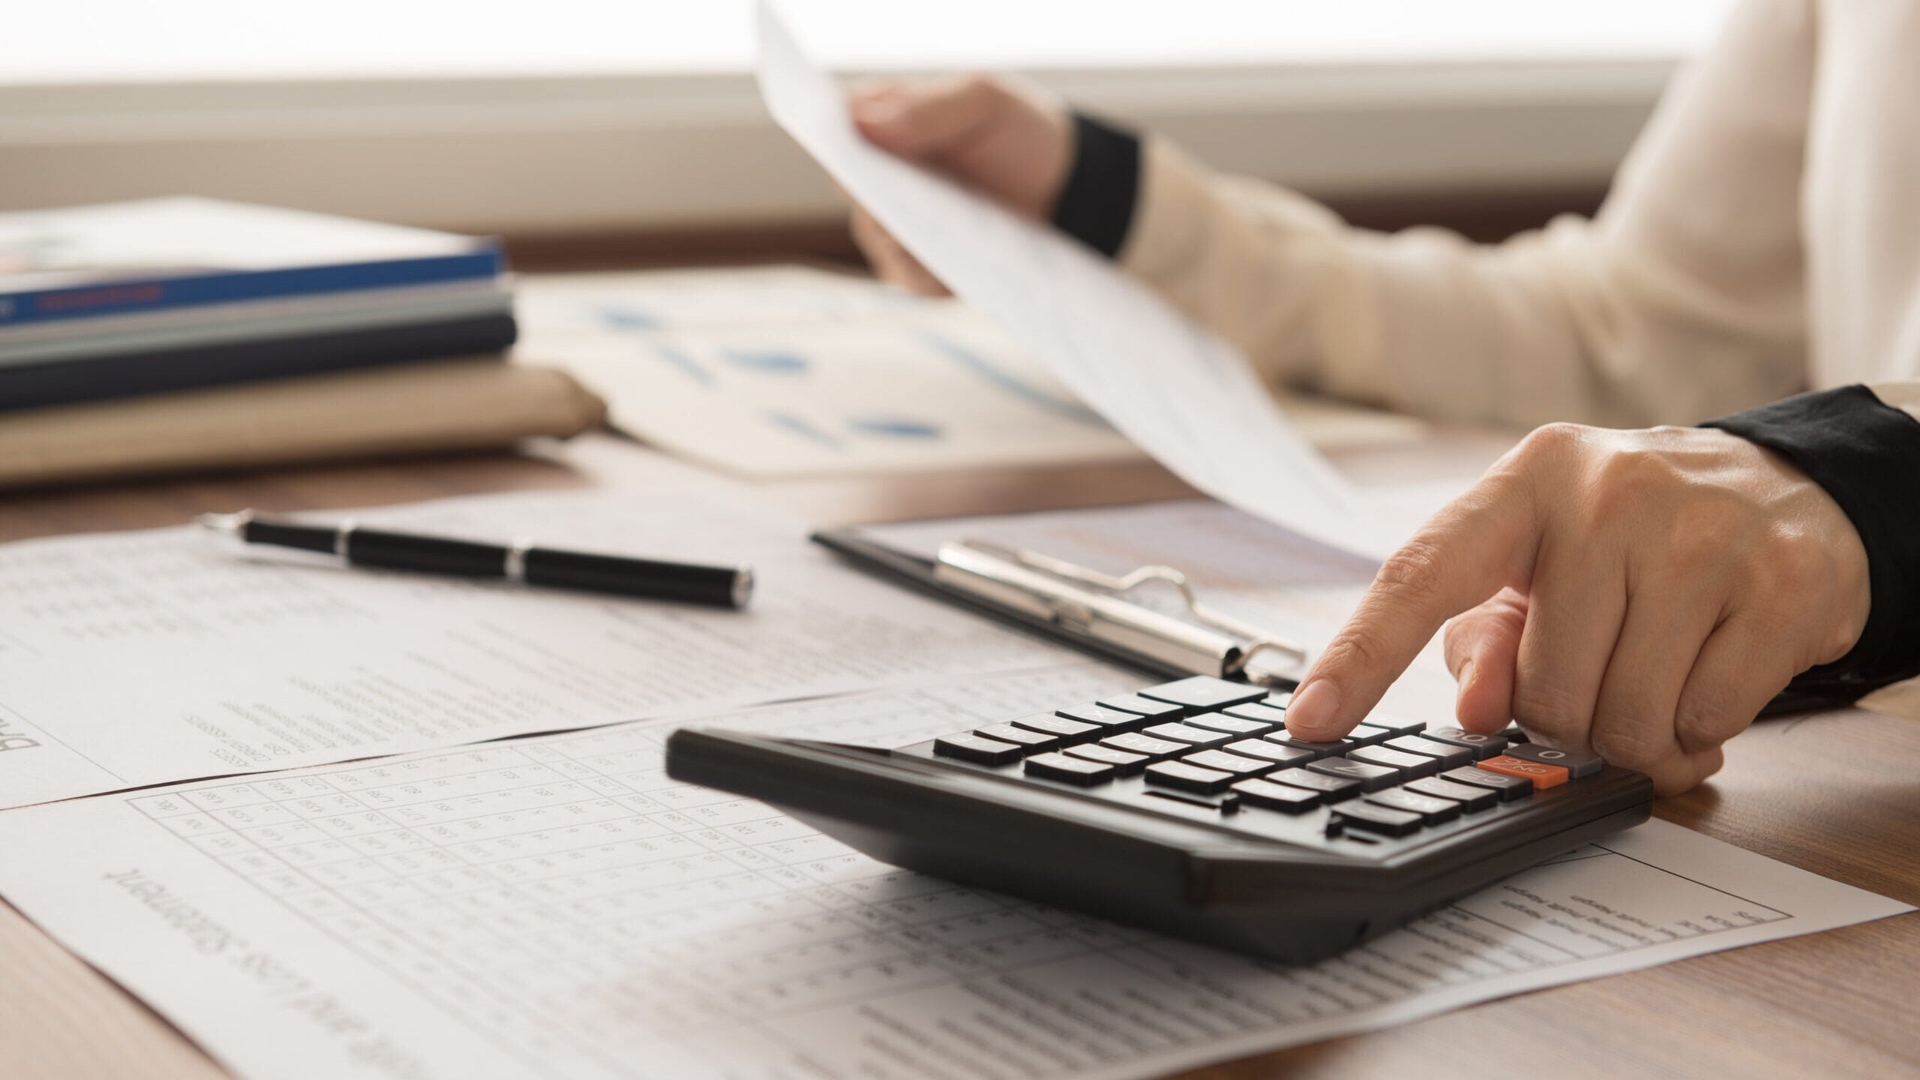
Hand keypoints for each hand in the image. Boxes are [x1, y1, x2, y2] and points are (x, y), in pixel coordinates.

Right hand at [847, 75, 1073, 294]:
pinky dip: (930, 275)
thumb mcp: (984, 101)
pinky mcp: (919, 264)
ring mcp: (894, 222)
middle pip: (852, 189)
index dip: (837, 143)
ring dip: (900, 240)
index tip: (846, 154)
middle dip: (871, 195)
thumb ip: (928, 108)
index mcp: (881, 121)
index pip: (839, 130)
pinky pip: (912, 276)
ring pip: (876, 237)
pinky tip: (953, 270)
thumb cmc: (1014, 130)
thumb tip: (864, 124)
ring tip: (927, 238)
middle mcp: (877, 174)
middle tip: (888, 202)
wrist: (1060, 184)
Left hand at [1282, 423, 1870, 793]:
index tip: (1309, 721)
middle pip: (1545, 690)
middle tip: (1602, 676)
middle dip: (1569, 717)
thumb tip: (1478, 712)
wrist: (1789, 491)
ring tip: (1659, 679)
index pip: (1420, 575)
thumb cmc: (1635, 540)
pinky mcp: (1782, 583)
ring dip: (1639, 735)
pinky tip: (1710, 678)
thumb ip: (1486, 637)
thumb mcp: (1541, 569)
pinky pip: (1709, 720)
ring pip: (1628, 718)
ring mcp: (1702, 533)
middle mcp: (1608, 493)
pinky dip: (1702, 731)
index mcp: (1524, 482)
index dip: (1359, 657)